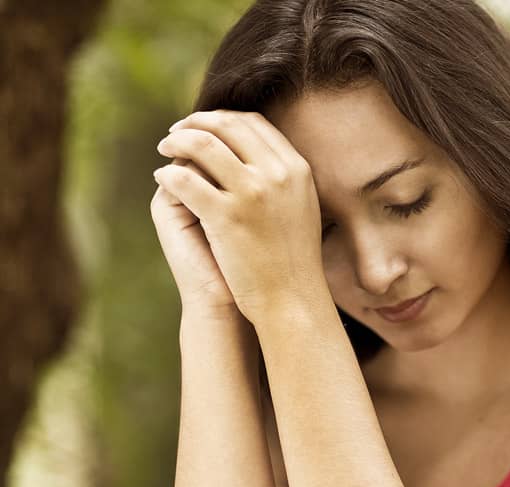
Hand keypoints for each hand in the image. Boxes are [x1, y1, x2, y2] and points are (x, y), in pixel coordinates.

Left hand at [153, 110, 326, 323]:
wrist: (293, 298)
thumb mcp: (300, 205)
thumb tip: (255, 151)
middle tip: (176, 132)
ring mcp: (251, 193)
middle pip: (227, 126)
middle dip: (195, 122)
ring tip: (164, 148)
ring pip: (202, 145)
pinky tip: (161, 178)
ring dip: (176, 141)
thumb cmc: (293, 258)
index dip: (222, 118)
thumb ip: (282, 176)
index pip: (253, 123)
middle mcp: (276, 174)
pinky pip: (185, 180)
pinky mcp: (226, 216)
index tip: (204, 125)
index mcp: (296, 168)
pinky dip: (168, 174)